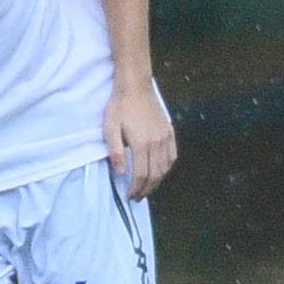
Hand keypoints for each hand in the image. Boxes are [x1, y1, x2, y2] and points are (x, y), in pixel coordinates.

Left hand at [105, 83, 177, 200]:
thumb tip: (121, 173)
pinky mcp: (169, 131)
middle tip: (138, 197)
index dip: (136, 189)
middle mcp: (157, 143)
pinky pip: (172, 155)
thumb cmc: (120, 106)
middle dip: (146, 189)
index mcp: (141, 144)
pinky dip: (167, 167)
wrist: (136, 86)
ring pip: (165, 167)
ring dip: (157, 181)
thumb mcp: (110, 128)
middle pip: (155, 174)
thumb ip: (115, 152)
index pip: (141, 175)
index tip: (129, 196)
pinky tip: (161, 171)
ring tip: (148, 188)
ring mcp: (165, 137)